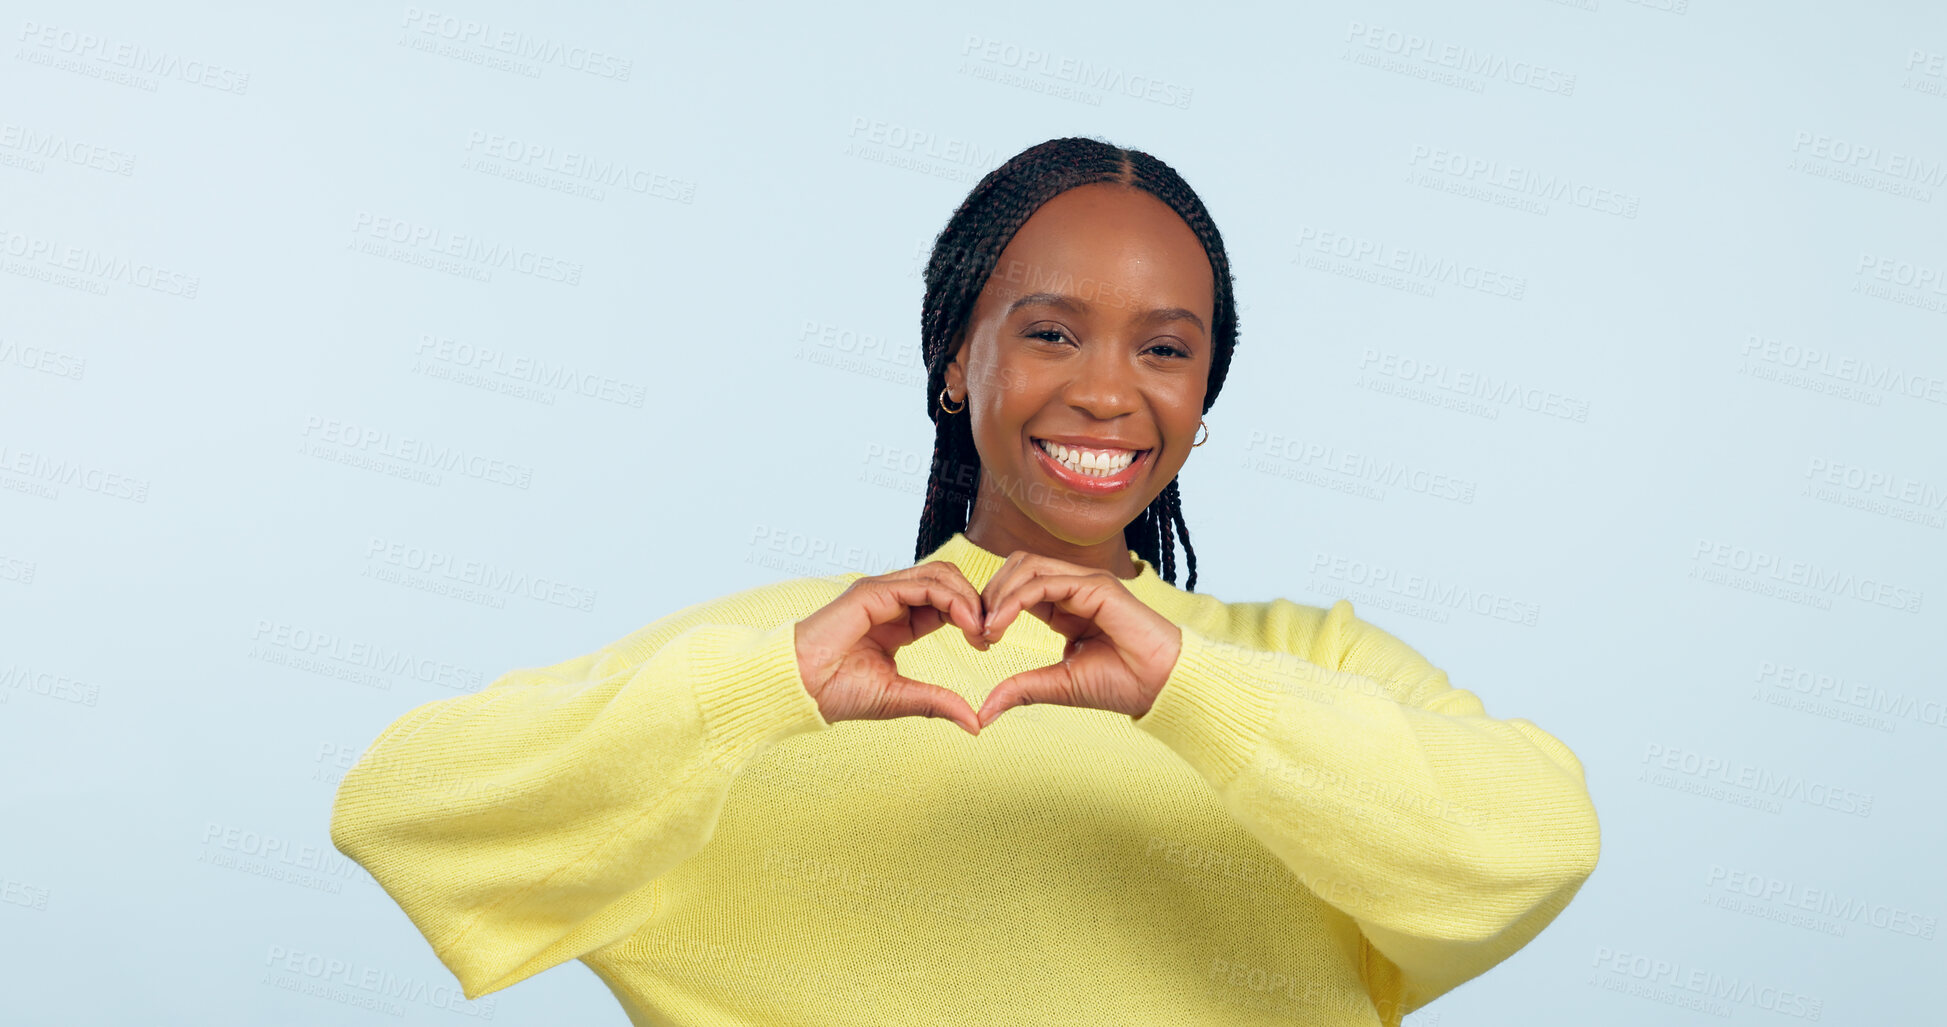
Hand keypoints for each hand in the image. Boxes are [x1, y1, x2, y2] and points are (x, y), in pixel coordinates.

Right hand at [795, 560, 991, 734]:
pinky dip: (952, 599)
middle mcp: (890, 599)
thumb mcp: (900, 698)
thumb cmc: (838, 693)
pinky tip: (966, 624)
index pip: (945, 601)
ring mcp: (881, 591)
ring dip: (969, 598)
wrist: (801, 690)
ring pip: (941, 575)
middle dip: (977, 602)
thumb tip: (976, 723)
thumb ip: (937, 702)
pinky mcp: (872, 592)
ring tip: (981, 629)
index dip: (972, 616)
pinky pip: (924, 583)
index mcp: (897, 620)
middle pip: (948, 580)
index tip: (988, 642)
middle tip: (991, 634)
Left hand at [973, 551, 1182, 729]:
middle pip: (1017, 567)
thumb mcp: (1058, 685)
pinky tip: (1001, 625)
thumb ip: (1021, 689)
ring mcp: (1085, 582)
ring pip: (1027, 566)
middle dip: (990, 594)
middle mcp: (1074, 587)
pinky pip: (1043, 581)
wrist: (1161, 687)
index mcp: (1066, 605)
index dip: (993, 606)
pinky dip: (1015, 599)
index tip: (980, 639)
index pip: (1019, 586)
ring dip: (999, 594)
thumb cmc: (1121, 683)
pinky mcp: (1096, 586)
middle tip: (978, 630)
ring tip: (988, 628)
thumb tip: (983, 712)